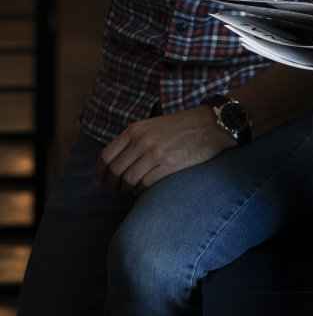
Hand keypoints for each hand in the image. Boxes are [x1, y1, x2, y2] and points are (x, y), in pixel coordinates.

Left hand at [95, 108, 231, 193]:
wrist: (211, 124)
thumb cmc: (183, 126)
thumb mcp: (153, 125)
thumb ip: (134, 139)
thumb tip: (116, 162)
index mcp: (135, 129)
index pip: (106, 155)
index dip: (99, 172)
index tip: (100, 181)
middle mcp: (142, 141)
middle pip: (115, 171)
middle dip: (112, 185)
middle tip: (115, 190)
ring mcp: (155, 153)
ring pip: (128, 180)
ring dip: (125, 190)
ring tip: (129, 192)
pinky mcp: (169, 164)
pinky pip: (145, 184)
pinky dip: (140, 191)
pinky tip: (142, 191)